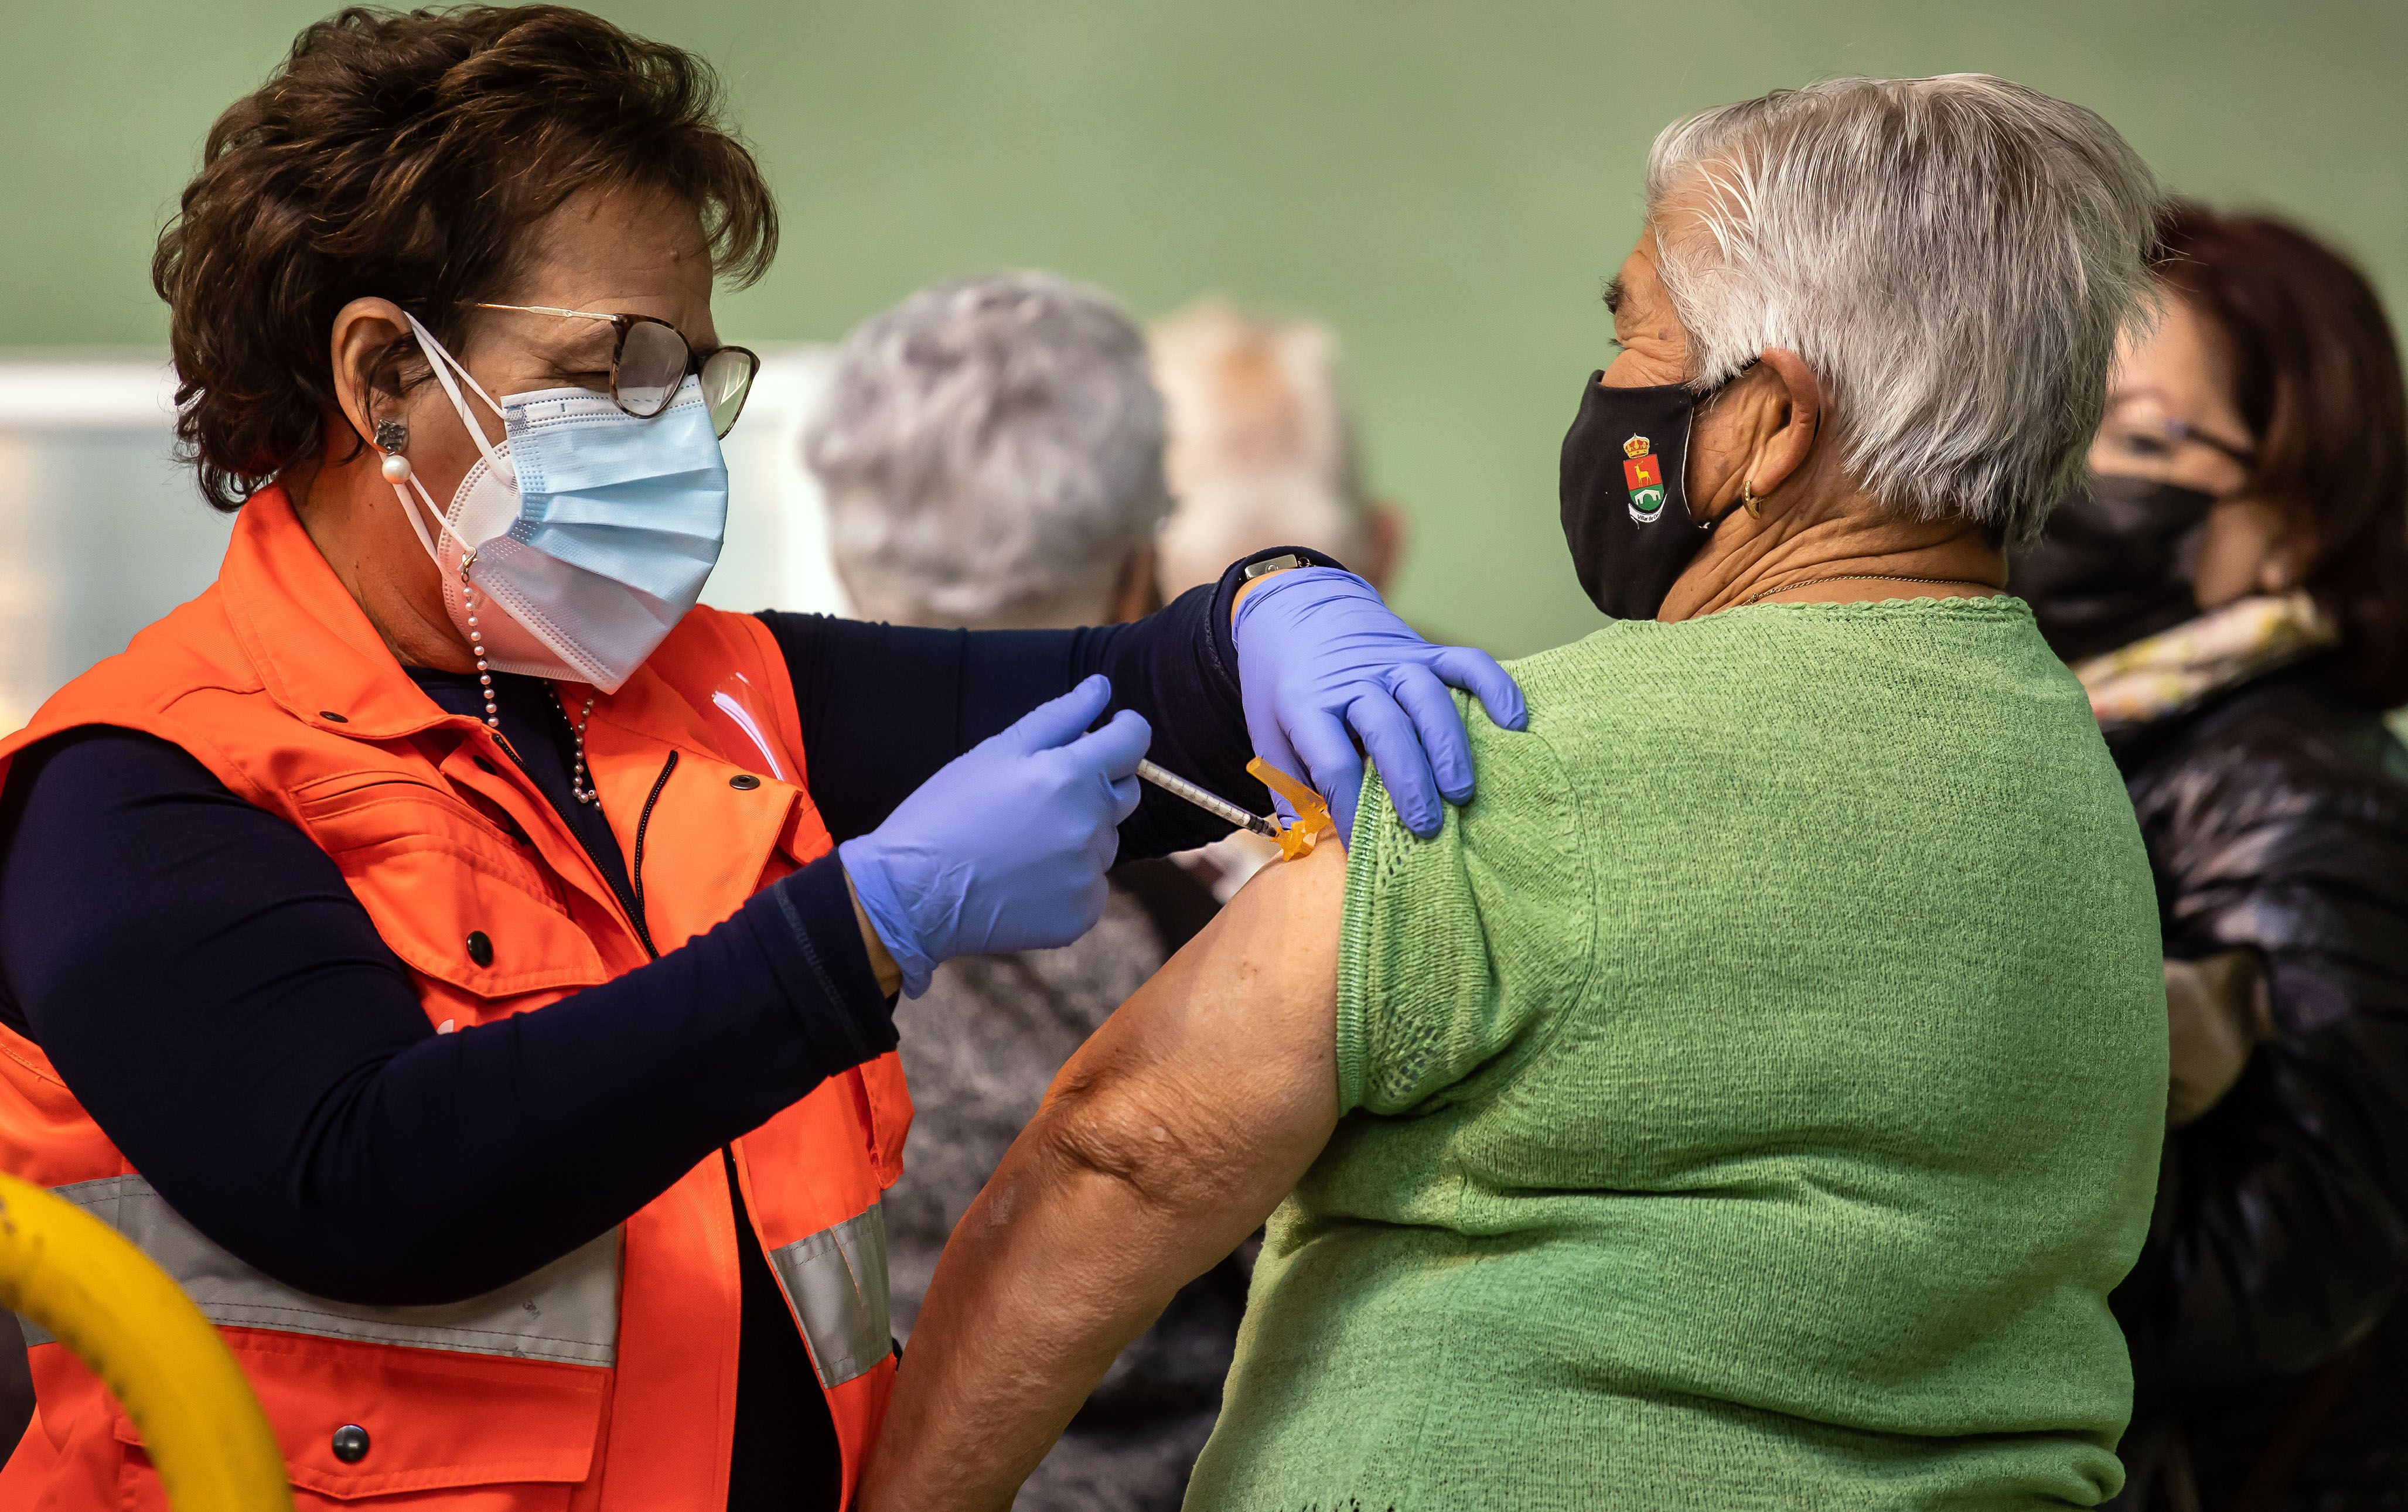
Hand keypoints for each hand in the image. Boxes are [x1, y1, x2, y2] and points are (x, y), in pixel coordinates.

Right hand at [838, 676, 1147, 995]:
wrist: (912, 894)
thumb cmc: (947, 812)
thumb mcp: (996, 751)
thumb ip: (1059, 716)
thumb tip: (1102, 688)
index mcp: (1071, 775)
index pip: (1134, 741)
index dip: (1125, 731)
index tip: (1109, 733)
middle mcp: (1090, 824)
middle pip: (1125, 793)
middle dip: (1097, 785)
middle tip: (1042, 796)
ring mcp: (1089, 873)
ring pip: (1105, 841)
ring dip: (1078, 835)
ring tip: (1021, 843)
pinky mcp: (1083, 913)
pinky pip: (1091, 885)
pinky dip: (1067, 880)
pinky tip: (1024, 879)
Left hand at [1233, 567, 1525, 843]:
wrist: (1297, 612)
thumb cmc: (1286, 689)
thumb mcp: (1269, 735)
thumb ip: (1288, 788)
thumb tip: (1303, 847)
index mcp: (1306, 703)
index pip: (1332, 760)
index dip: (1347, 806)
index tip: (1361, 848)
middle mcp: (1354, 679)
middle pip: (1386, 728)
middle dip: (1408, 780)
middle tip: (1426, 826)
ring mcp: (1393, 661)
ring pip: (1428, 698)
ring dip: (1448, 747)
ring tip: (1462, 792)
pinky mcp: (1425, 649)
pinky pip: (1466, 662)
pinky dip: (1494, 688)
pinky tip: (1513, 722)